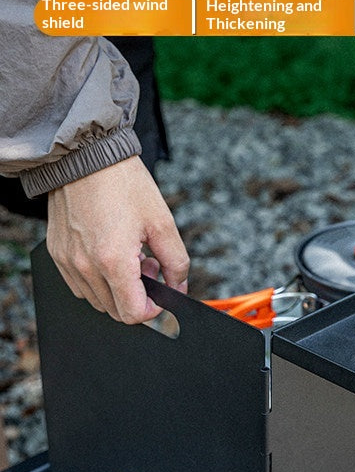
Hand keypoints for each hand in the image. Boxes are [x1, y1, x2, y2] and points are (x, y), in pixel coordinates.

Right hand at [46, 156, 188, 323]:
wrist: (86, 158)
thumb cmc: (124, 185)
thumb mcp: (162, 223)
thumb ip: (177, 262)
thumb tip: (179, 286)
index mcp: (113, 260)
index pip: (132, 314)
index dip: (153, 310)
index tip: (162, 294)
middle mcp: (85, 266)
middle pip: (115, 311)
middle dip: (139, 297)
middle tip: (150, 266)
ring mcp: (68, 261)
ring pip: (98, 300)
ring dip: (119, 289)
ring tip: (132, 257)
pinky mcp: (58, 254)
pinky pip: (80, 285)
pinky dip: (99, 280)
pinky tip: (112, 253)